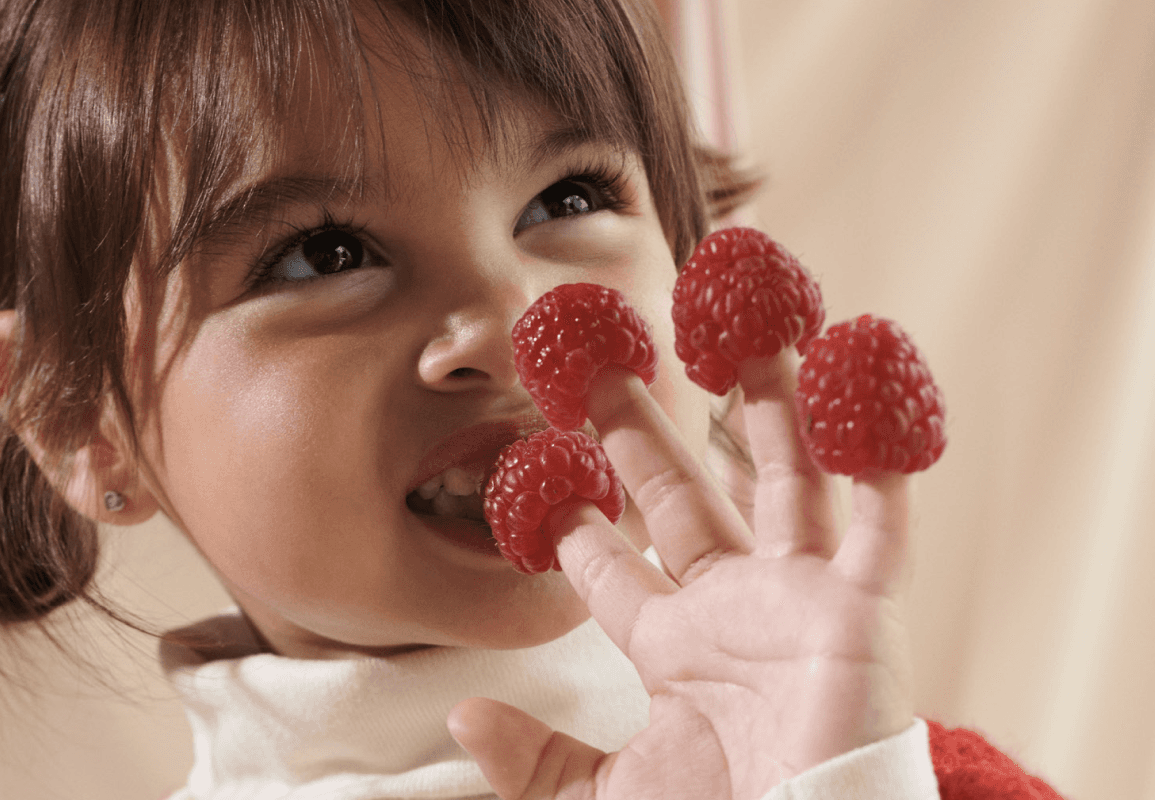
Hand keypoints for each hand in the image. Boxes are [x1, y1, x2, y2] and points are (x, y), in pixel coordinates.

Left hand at [449, 351, 915, 798]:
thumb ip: (535, 758)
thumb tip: (462, 718)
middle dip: (639, 427)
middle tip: (597, 360)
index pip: (610, 558)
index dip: (573, 509)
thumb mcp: (605, 797)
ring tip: (736, 324)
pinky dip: (878, 449)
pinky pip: (879, 515)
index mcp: (671, 645)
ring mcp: (800, 597)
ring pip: (781, 476)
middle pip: (681, 493)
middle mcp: (733, 605)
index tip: (540, 454)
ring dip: (764, 401)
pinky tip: (866, 374)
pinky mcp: (862, 607)